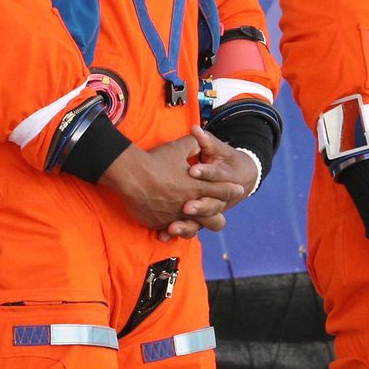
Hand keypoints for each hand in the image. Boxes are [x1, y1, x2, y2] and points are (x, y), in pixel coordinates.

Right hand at [99, 136, 243, 235]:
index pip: (222, 191)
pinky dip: (172, 228)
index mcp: (197, 187)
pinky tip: (171, 229)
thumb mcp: (177, 148)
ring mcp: (174, 216)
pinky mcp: (159, 223)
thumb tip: (198, 137)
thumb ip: (193, 144)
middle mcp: (189, 204)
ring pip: (193, 228)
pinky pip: (170, 230)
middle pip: (214, 219)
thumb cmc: (155, 161)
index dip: (231, 191)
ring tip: (196, 224)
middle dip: (218, 217)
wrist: (131, 175)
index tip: (238, 190)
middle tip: (219, 215)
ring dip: (196, 225)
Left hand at [155, 126, 260, 240]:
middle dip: (199, 207)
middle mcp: (217, 200)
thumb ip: (206, 141)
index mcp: (224, 181)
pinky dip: (174, 232)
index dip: (205, 173)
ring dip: (186, 226)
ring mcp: (206, 212)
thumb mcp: (217, 151)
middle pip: (211, 207)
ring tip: (172, 226)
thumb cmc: (224, 161)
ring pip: (199, 224)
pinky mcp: (195, 220)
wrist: (238, 180)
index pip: (215, 177)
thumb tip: (196, 128)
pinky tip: (162, 234)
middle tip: (186, 207)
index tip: (192, 170)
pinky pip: (186, 229)